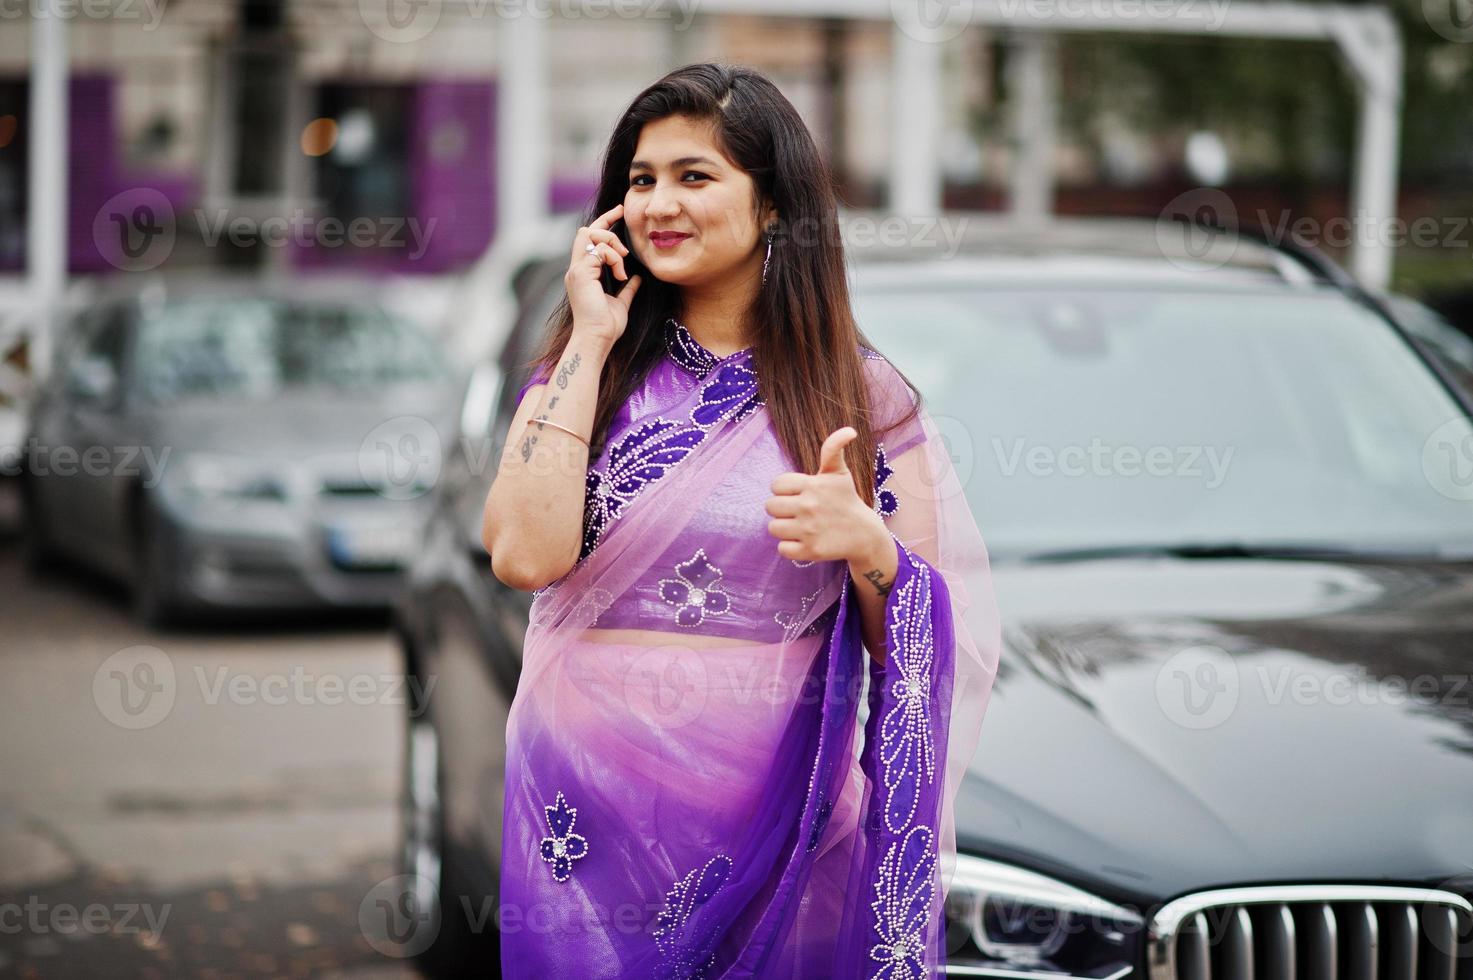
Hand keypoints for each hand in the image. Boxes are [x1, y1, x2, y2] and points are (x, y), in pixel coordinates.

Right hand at [566, 203, 641, 344]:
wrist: (597, 339)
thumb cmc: (607, 326)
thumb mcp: (621, 302)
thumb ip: (627, 289)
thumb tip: (637, 279)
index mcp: (583, 274)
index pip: (589, 239)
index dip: (604, 222)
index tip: (620, 212)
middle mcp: (576, 270)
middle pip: (586, 230)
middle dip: (606, 223)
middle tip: (624, 225)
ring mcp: (577, 271)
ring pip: (591, 235)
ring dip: (612, 244)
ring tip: (624, 262)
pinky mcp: (581, 274)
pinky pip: (599, 251)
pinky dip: (614, 258)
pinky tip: (621, 274)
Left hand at [765, 426, 888, 563]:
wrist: (865, 534)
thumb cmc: (846, 500)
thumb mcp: (840, 473)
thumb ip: (833, 449)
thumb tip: (850, 430)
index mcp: (812, 484)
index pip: (776, 485)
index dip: (784, 490)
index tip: (799, 494)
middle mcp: (809, 506)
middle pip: (770, 507)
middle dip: (782, 509)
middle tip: (798, 512)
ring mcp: (809, 530)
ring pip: (773, 528)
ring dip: (784, 528)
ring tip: (801, 526)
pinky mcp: (810, 551)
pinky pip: (783, 549)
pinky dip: (790, 547)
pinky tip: (804, 541)